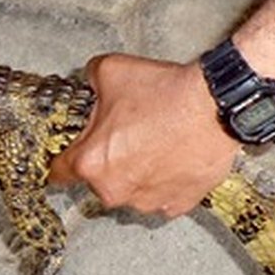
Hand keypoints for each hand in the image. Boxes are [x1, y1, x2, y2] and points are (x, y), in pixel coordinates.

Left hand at [49, 54, 239, 217]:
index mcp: (91, 162)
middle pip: (99, 180)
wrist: (214, 106)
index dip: (62, 160)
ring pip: (131, 190)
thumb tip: (91, 82)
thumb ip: (90, 81)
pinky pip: (162, 196)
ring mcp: (148, 201)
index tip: (67, 158)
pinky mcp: (178, 204)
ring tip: (153, 143)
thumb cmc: (166, 95)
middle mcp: (116, 189)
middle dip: (108, 161)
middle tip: (126, 135)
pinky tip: (171, 157)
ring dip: (137, 173)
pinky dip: (165, 181)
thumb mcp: (111, 71)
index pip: (59, 173)